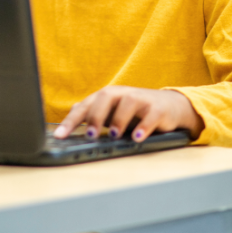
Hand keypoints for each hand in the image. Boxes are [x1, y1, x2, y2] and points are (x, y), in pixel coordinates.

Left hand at [52, 86, 203, 142]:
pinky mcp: (158, 109)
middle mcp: (123, 94)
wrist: (171, 105)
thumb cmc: (137, 110)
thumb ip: (94, 111)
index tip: (60, 136)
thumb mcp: (113, 110)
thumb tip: (71, 112)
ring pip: (128, 103)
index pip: (86, 105)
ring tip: (114, 135)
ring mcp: (141, 99)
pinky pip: (151, 116)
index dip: (72, 120)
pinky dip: (144, 127)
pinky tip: (137, 138)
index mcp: (108, 96)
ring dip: (119, 120)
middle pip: (106, 97)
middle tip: (90, 134)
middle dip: (96, 116)